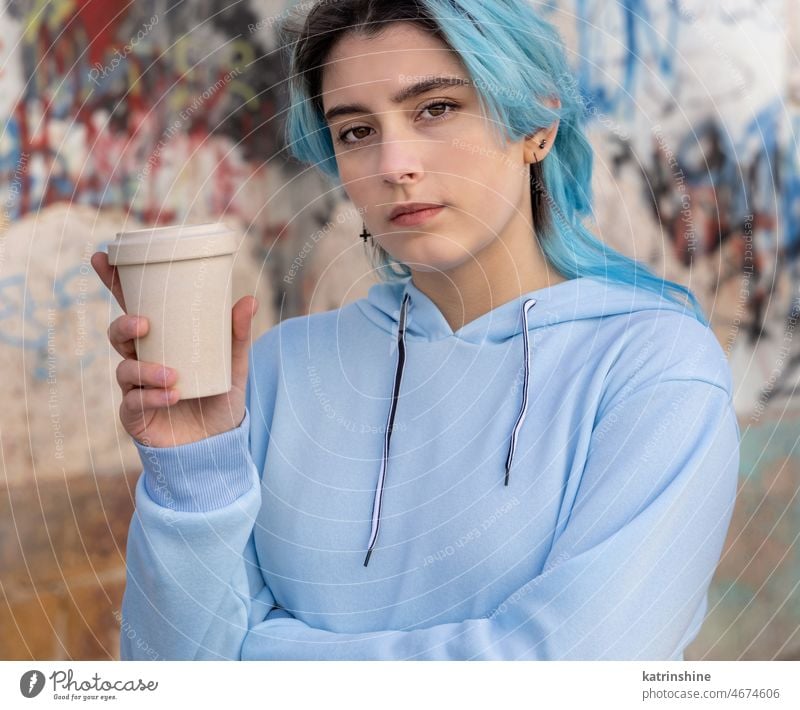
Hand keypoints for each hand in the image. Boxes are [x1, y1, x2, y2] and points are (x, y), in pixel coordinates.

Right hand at [91, 251, 258, 446]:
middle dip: (124, 324)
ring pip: (125, 368)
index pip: (133, 307)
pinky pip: (134, 402)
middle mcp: (142, 359)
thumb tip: (248, 300)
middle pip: (118, 333)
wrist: (218, 445)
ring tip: (173, 375)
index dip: (113, 282)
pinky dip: (152, 397)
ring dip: (145, 369)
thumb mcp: (233, 365)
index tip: (100, 256)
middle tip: (144, 324)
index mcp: (161, 340)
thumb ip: (236, 336)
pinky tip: (172, 396)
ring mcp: (135, 388)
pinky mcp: (135, 415)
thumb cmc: (219, 398)